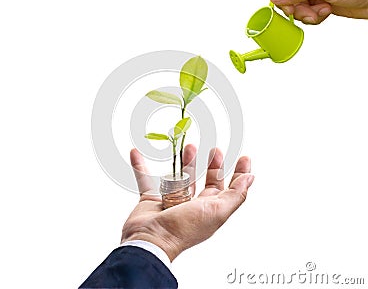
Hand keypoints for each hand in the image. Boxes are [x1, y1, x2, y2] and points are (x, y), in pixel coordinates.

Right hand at [121, 145, 254, 261]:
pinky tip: (136, 153)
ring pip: (179, 177)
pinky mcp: (151, 200)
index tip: (243, 157)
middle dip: (212, 165)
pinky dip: (139, 166)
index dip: (238, 174)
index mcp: (210, 209)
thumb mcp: (217, 211)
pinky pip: (145, 179)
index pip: (229, 188)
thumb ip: (235, 195)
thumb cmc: (184, 228)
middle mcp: (193, 205)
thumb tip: (250, 178)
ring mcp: (171, 202)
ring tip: (188, 146)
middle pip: (206, 181)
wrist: (150, 240)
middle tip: (215, 149)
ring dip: (184, 161)